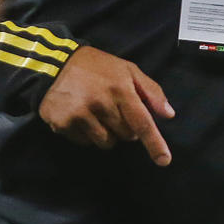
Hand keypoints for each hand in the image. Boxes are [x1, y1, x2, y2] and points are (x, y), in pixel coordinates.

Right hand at [38, 47, 174, 165]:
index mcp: (120, 89)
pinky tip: (80, 116)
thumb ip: (150, 91)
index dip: (154, 143)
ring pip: (106, 143)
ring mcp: (80, 115)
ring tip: (96, 113)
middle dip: (125, 128)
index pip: (142, 122)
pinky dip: (87, 134)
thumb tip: (168, 115)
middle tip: (115, 111)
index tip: (164, 161)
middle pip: (125, 136)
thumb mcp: (127, 69)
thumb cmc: (97, 66)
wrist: (54, 63)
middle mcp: (101, 103)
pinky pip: (86, 143)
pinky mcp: (63, 124)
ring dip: (106, 133)